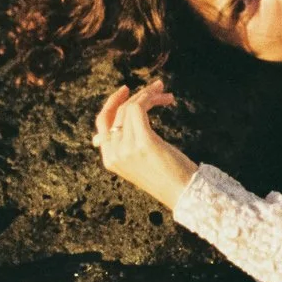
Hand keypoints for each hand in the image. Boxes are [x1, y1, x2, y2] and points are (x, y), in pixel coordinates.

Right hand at [90, 80, 198, 209]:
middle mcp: (114, 154)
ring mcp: (126, 149)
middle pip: (118, 113)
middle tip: (157, 88)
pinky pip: (139, 109)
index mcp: (110, 159)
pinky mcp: (143, 143)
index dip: (112, 104)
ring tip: (167, 95)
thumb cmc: (166, 177)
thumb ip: (121, 148)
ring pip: (130, 108)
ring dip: (149, 95)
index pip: (102, 123)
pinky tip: (164, 97)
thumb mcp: (137, 162)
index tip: (127, 90)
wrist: (184, 193)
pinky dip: (150, 98)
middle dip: (137, 96)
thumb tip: (97, 139)